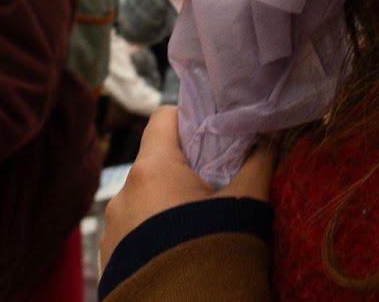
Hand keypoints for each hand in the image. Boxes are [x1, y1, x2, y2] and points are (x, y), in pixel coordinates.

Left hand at [99, 106, 274, 269]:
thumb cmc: (215, 249)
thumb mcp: (245, 205)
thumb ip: (258, 164)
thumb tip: (269, 138)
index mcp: (153, 169)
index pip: (163, 118)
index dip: (189, 120)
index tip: (212, 134)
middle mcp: (123, 194)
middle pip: (155, 164)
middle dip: (184, 172)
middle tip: (215, 188)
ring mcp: (111, 230)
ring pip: (143, 201)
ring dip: (167, 208)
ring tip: (196, 230)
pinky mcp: (109, 261)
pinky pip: (133, 235)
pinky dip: (153, 237)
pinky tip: (177, 254)